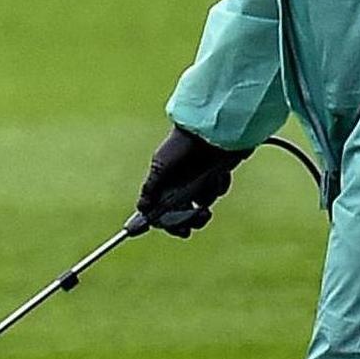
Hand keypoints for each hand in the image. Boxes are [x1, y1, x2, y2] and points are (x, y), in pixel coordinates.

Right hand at [136, 127, 250, 237]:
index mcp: (163, 185)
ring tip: (211, 185)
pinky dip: (218, 185)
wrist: (208, 128)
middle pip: (183, 214)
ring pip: (202, 204)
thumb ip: (150, 189)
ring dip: (207, 199)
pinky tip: (218, 173)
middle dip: (191, 218)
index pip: (162, 213)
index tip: (180, 230)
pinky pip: (217, 191)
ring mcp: (197, 182)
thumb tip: (141, 209)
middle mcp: (179, 186)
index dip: (170, 223)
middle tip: (200, 217)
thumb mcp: (160, 165)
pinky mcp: (214, 176)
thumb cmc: (181, 144)